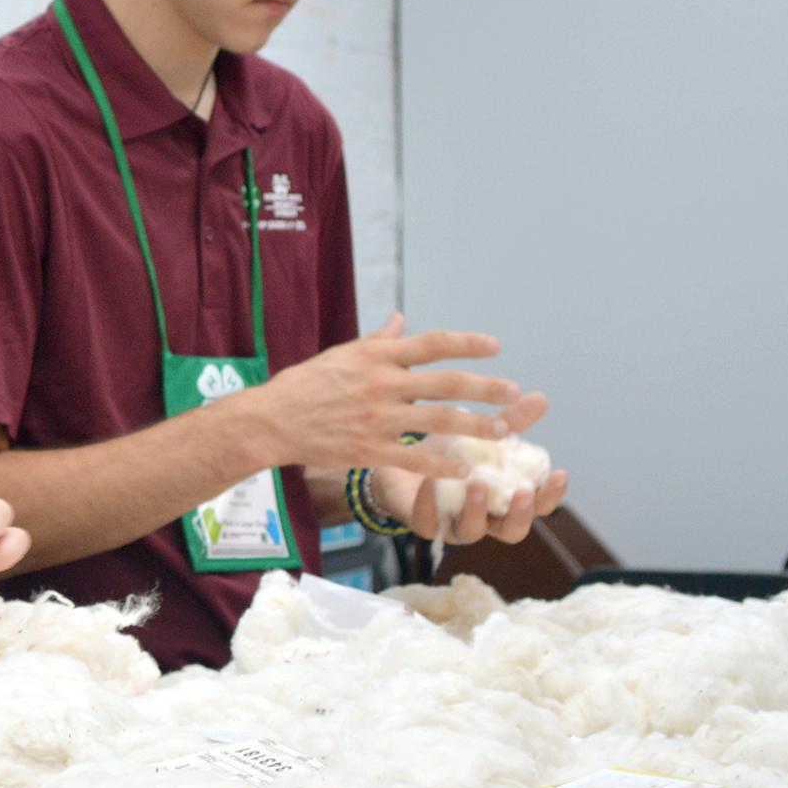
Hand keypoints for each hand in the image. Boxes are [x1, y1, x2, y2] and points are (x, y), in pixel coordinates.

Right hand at [258, 313, 527, 477]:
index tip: (495, 347)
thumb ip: (378, 340)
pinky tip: (465, 469)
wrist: (271, 421)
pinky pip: (413, 456)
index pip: (432, 344)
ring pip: (438, 420)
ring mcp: (376, 418)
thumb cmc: (306, 385)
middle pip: (446, 383)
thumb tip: (401, 319)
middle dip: (486, 388)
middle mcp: (381, 384)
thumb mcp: (342, 354)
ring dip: (476, 425)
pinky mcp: (368, 449)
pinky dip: (442, 463)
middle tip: (515, 393)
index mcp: (377, 357)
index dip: (467, 344)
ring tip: (504, 430)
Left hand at [370, 397, 569, 543]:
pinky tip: (433, 478)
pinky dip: (432, 500)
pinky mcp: (424, 524)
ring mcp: (454, 525)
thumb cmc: (451, 450)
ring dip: (477, 509)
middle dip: (520, 513)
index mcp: (506, 499)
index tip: (560, 473)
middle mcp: (486, 518)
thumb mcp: (481, 432)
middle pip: (513, 531)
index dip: (551, 494)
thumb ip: (510, 421)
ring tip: (477, 483)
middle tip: (523, 492)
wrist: (400, 456)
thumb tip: (540, 398)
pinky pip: (429, 520)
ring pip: (472, 531)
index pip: (539, 506)